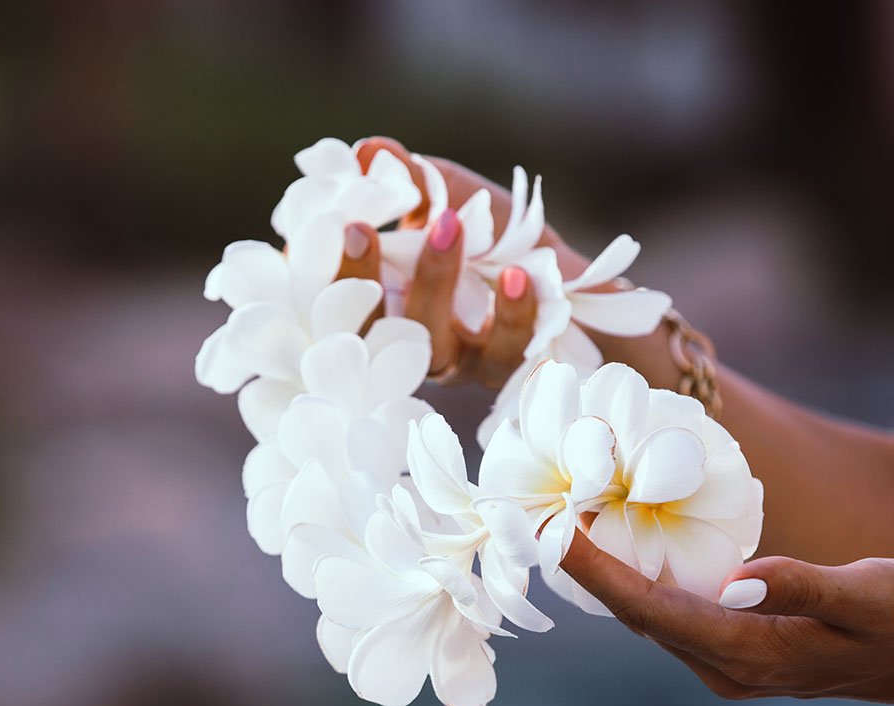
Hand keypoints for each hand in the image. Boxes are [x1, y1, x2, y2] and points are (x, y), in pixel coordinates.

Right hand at [333, 137, 586, 388]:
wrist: (571, 284)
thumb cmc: (499, 240)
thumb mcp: (453, 200)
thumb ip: (410, 179)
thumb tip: (369, 150)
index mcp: (387, 301)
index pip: (337, 295)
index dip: (322, 267)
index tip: (327, 222)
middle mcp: (413, 339)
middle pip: (369, 328)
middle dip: (358, 278)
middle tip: (358, 227)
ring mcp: (461, 360)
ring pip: (433, 345)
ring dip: (434, 284)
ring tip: (448, 225)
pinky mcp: (509, 368)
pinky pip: (507, 351)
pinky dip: (512, 312)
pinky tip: (519, 275)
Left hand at [559, 530, 893, 705]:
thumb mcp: (870, 593)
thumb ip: (801, 586)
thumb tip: (735, 580)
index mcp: (756, 654)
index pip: (654, 613)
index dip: (599, 575)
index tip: (553, 535)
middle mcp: (732, 668)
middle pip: (639, 618)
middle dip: (588, 572)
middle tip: (544, 516)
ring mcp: (734, 665)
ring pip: (653, 619)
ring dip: (611, 576)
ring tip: (571, 524)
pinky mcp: (742, 650)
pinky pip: (675, 616)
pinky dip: (643, 582)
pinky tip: (627, 547)